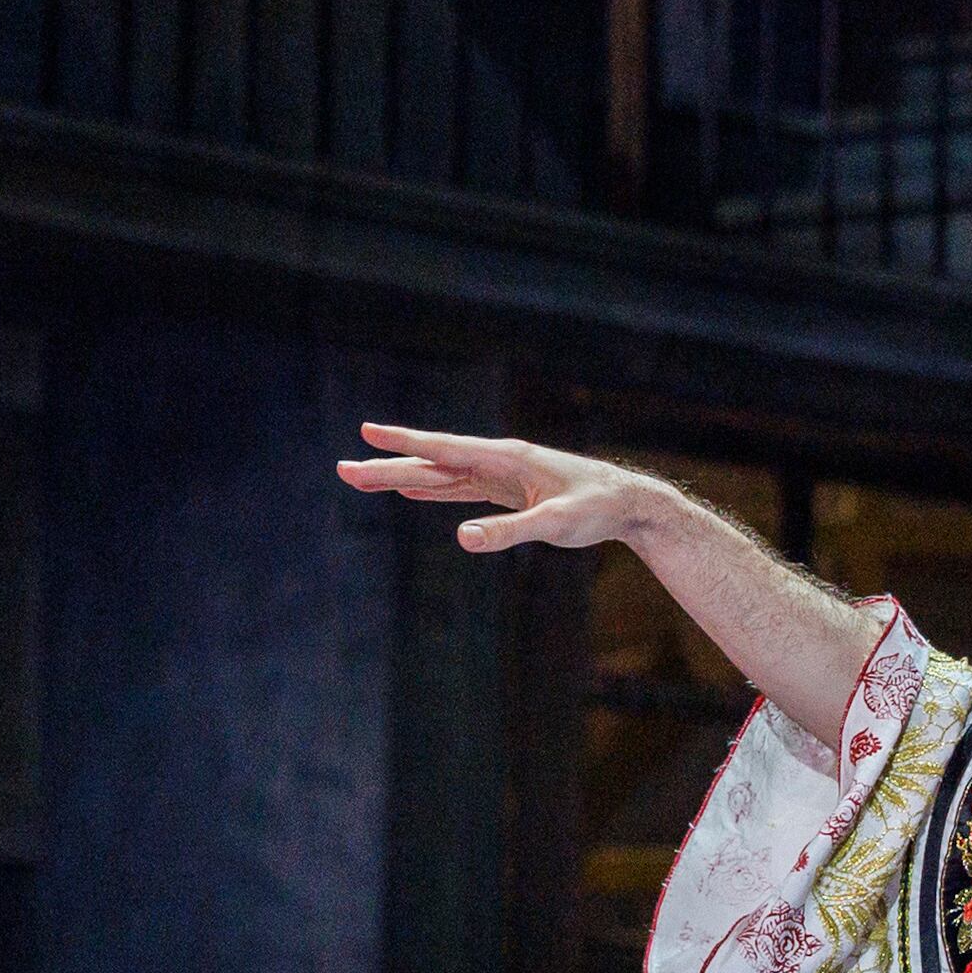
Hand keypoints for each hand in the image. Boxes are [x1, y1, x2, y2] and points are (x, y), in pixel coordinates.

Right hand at [337, 425, 666, 555]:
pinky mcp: (508, 492)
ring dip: (403, 479)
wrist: (628, 503)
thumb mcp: (555, 524)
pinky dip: (435, 492)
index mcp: (505, 458)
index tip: (367, 433)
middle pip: (433, 465)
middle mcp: (497, 461)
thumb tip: (463, 539)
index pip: (445, 450)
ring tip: (363, 479)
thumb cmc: (597, 509)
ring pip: (442, 477)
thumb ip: (509, 532)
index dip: (405, 444)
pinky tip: (412, 493)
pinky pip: (462, 490)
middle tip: (343, 471)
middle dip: (388, 468)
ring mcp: (500, 476)